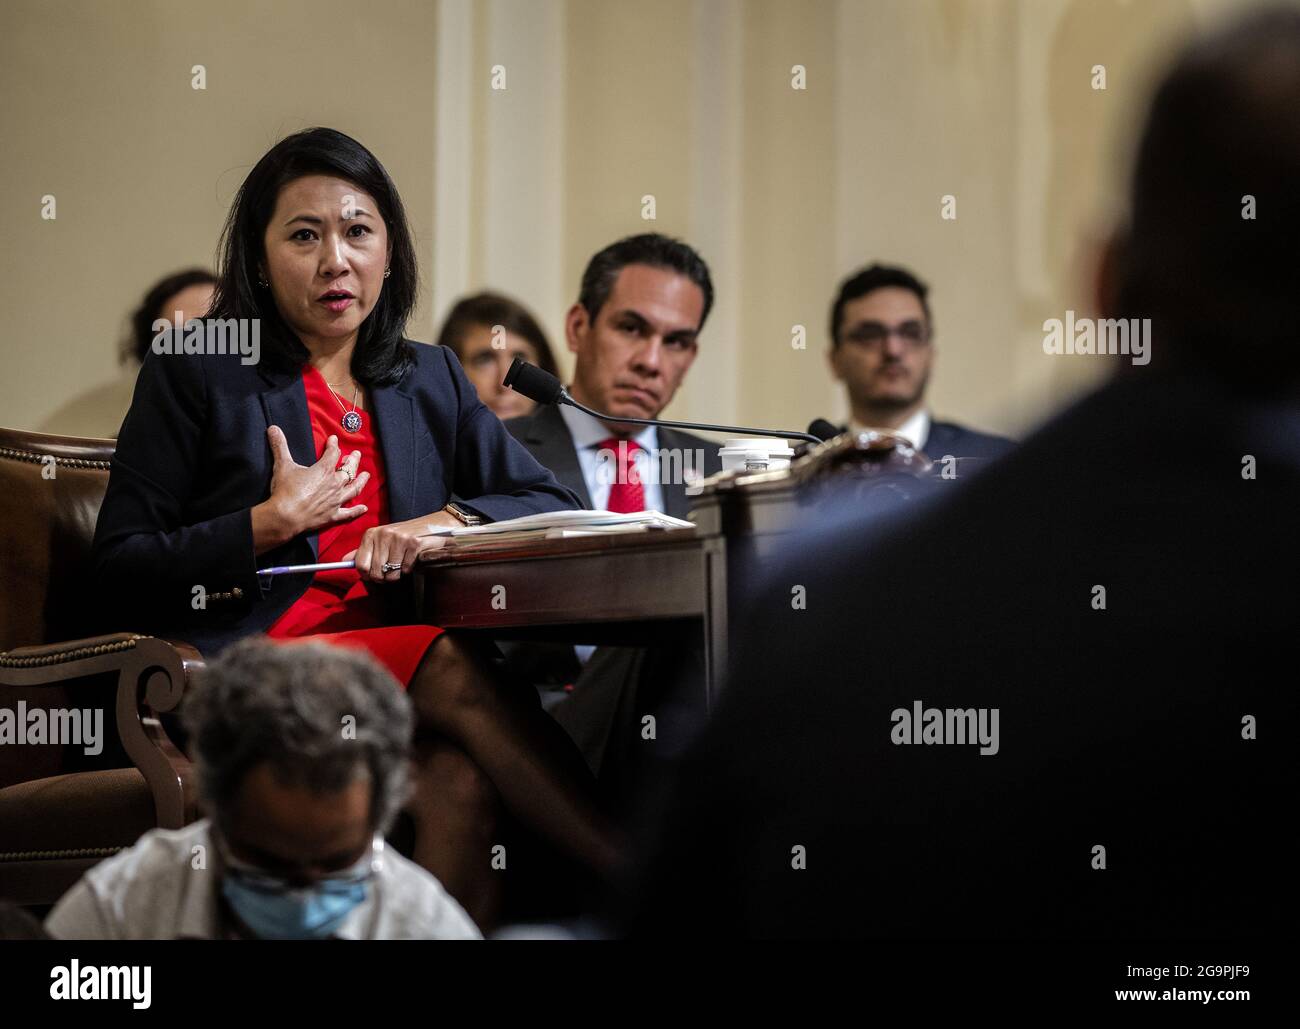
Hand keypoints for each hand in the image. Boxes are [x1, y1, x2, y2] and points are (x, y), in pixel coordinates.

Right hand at [264, 425, 369, 537]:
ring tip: (366, 475)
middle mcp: (334, 484)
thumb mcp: (282, 465)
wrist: (285, 516)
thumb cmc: (285, 490)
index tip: (334, 440)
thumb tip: (273, 429)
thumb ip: (280, 446)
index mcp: (324, 470)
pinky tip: (364, 508)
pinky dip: (357, 511)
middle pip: (348, 470)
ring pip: (354, 489)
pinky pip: (349, 513)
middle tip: (356, 455)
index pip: (333, 453)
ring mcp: (335, 500)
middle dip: (353, 461)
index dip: (334, 445)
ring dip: (361, 481)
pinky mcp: (333, 515)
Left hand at [343, 512, 459, 581]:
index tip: (373, 574)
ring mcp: (399, 538)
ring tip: (401, 562)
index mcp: (371, 534)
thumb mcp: (380, 540)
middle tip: (390, 570)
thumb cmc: (402, 536)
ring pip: (391, 574)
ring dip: (398, 574)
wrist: (431, 525)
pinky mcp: (414, 544)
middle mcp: (383, 534)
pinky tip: (411, 558)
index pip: (360, 564)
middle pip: (376, 572)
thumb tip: (343, 561)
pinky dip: (409, 568)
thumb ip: (363, 551)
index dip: (367, 574)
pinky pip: (405, 569)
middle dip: (384, 577)